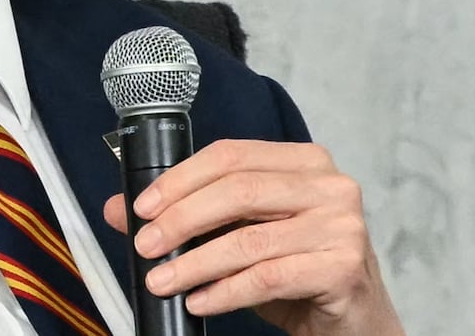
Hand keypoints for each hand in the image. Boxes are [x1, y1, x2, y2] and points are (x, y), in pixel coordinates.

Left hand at [101, 140, 402, 335]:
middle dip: (181, 219)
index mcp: (304, 162)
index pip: (231, 155)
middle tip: (146, 245)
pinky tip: (200, 300)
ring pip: (250, 239)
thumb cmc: (299, 272)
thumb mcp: (240, 236)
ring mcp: (342, 226)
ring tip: (163, 280)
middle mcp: (329, 186)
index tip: (142, 206)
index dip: (180, 179)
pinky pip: (269, 277)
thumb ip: (188, 217)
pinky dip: (226, 291)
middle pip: (238, 191)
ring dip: (196, 262)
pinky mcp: (343, 268)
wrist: (354, 322)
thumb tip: (120, 209)